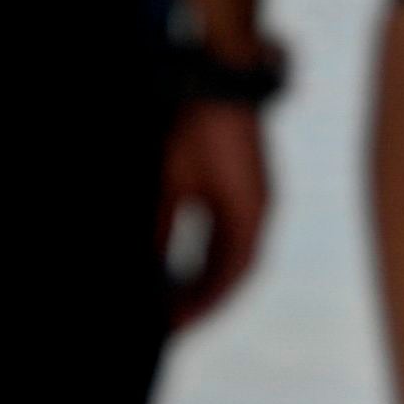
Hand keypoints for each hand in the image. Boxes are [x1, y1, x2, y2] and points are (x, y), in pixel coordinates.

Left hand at [162, 97, 273, 329]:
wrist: (219, 76)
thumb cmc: (194, 128)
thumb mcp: (170, 183)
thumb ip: (161, 230)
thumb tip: (146, 271)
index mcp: (247, 215)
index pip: (228, 278)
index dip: (202, 305)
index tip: (174, 326)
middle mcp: (257, 212)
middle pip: (232, 272)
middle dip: (202, 299)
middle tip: (170, 322)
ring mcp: (253, 198)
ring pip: (231, 255)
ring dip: (206, 279)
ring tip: (173, 301)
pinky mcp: (243, 187)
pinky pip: (227, 234)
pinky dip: (208, 256)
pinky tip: (182, 266)